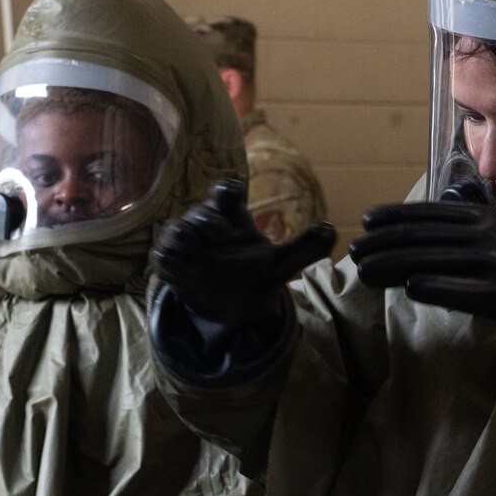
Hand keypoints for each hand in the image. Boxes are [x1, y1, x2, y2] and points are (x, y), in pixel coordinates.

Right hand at [152, 180, 334, 324]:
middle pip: (200, 212)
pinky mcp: (167, 258)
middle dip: (209, 223)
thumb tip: (331, 230)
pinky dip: (175, 265)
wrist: (227, 306)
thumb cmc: (252, 275)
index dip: (227, 189)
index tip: (233, 192)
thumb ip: (305, 248)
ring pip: (178, 231)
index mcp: (232, 217)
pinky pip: (163, 254)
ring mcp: (184, 239)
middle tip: (221, 236)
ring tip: (204, 264)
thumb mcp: (280, 265)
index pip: (226, 192)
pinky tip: (188, 274)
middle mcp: (206, 222)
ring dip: (191, 248)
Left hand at [348, 201, 495, 357]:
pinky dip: (436, 287)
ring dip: (395, 265)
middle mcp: (488, 235)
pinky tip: (410, 288)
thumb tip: (425, 232)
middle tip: (354, 252)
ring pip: (435, 260)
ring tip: (366, 272)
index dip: (396, 217)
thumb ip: (469, 226)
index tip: (367, 222)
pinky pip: (464, 290)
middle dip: (384, 244)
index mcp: (485, 217)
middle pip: (424, 237)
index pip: (430, 214)